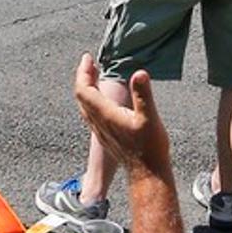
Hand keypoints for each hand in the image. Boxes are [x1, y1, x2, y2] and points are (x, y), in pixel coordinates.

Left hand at [74, 55, 174, 179]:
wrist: (148, 175)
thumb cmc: (150, 148)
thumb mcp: (149, 118)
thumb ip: (143, 94)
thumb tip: (139, 74)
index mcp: (105, 115)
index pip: (84, 90)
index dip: (83, 72)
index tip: (88, 58)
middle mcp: (98, 123)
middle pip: (81, 96)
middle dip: (84, 77)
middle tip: (90, 62)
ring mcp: (101, 131)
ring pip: (85, 106)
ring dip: (87, 88)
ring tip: (95, 76)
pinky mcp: (106, 136)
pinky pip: (91, 114)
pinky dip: (93, 100)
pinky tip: (103, 99)